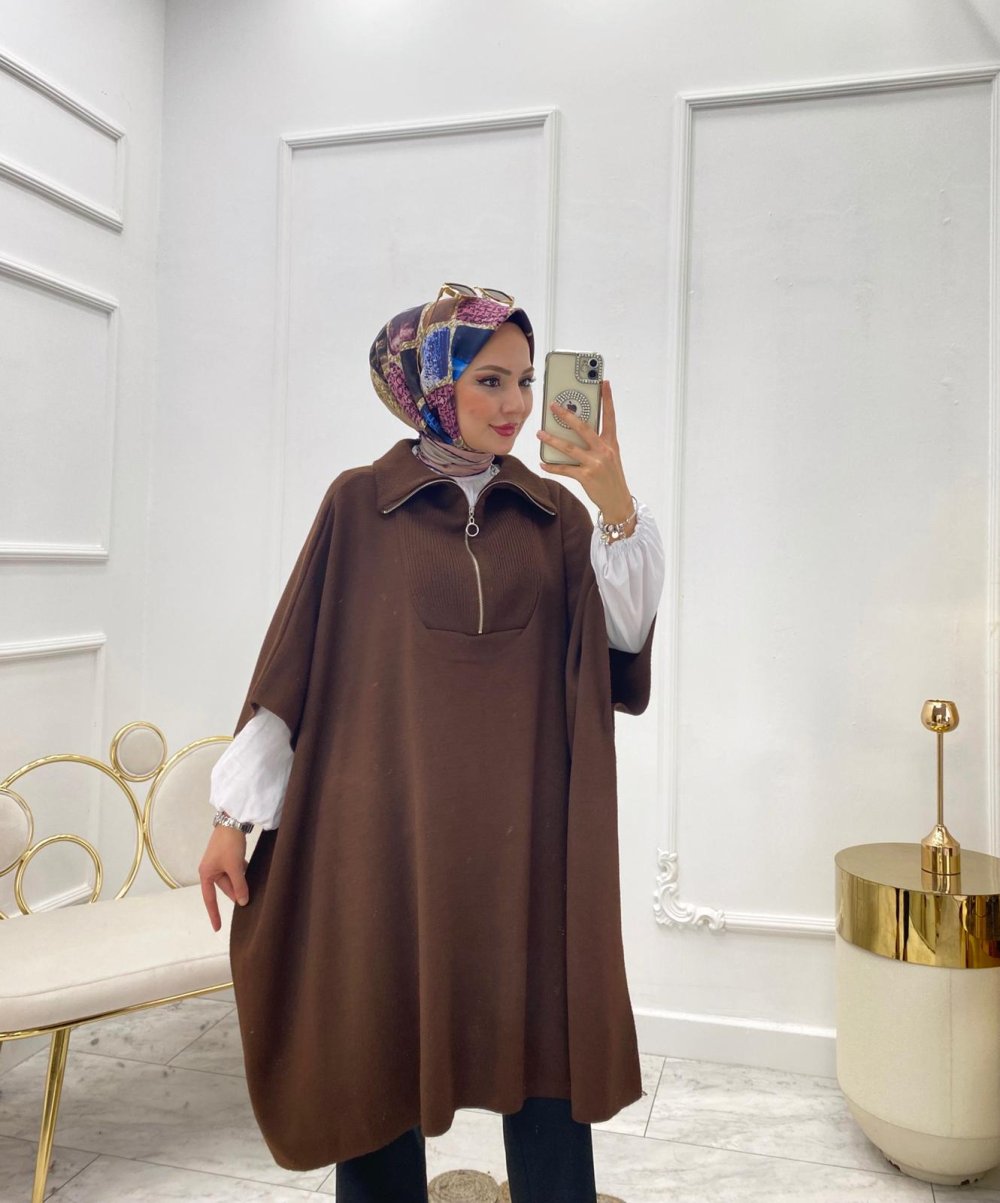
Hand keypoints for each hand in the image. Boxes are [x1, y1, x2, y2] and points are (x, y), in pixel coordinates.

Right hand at [198, 825, 249, 931]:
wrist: (232, 821)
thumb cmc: (229, 845)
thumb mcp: (234, 867)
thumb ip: (239, 885)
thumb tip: (243, 902)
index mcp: (206, 874)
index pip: (210, 899)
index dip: (214, 914)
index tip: (218, 928)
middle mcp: (210, 870)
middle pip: (225, 888)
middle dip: (237, 892)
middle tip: (250, 899)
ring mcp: (219, 863)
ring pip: (232, 879)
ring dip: (241, 882)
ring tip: (252, 886)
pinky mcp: (227, 856)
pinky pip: (235, 870)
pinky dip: (243, 873)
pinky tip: (251, 873)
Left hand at [537, 381, 635, 532]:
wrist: (618, 501)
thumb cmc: (611, 477)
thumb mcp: (610, 457)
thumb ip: (597, 444)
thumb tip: (575, 433)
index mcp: (611, 443)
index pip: (610, 417)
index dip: (607, 399)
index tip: (604, 383)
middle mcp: (604, 450)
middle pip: (583, 428)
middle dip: (567, 415)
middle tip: (554, 406)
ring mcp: (595, 463)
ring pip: (569, 448)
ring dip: (552, 440)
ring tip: (540, 433)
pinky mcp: (586, 476)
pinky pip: (565, 469)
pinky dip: (552, 466)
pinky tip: (543, 463)